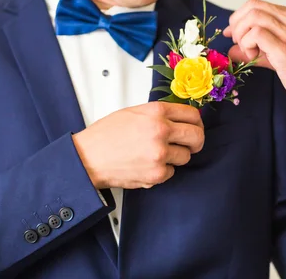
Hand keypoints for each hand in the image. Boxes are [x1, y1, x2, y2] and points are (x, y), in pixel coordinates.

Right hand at [72, 102, 203, 188]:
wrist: (88, 158)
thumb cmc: (106, 135)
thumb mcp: (134, 112)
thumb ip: (159, 114)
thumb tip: (180, 118)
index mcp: (156, 112)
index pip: (192, 115)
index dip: (196, 122)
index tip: (195, 126)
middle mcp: (161, 131)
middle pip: (197, 136)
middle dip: (196, 141)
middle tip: (190, 144)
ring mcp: (160, 153)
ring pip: (186, 156)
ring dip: (176, 156)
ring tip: (157, 154)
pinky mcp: (157, 173)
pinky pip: (172, 172)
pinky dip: (163, 170)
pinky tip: (147, 164)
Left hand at [223, 0, 285, 118]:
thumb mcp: (279, 56)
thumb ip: (257, 50)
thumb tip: (232, 49)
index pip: (258, 5)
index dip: (239, 18)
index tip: (232, 35)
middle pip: (252, 6)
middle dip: (237, 25)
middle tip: (239, 45)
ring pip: (253, 17)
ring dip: (242, 36)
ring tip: (249, 54)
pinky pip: (256, 34)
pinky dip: (247, 45)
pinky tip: (253, 58)